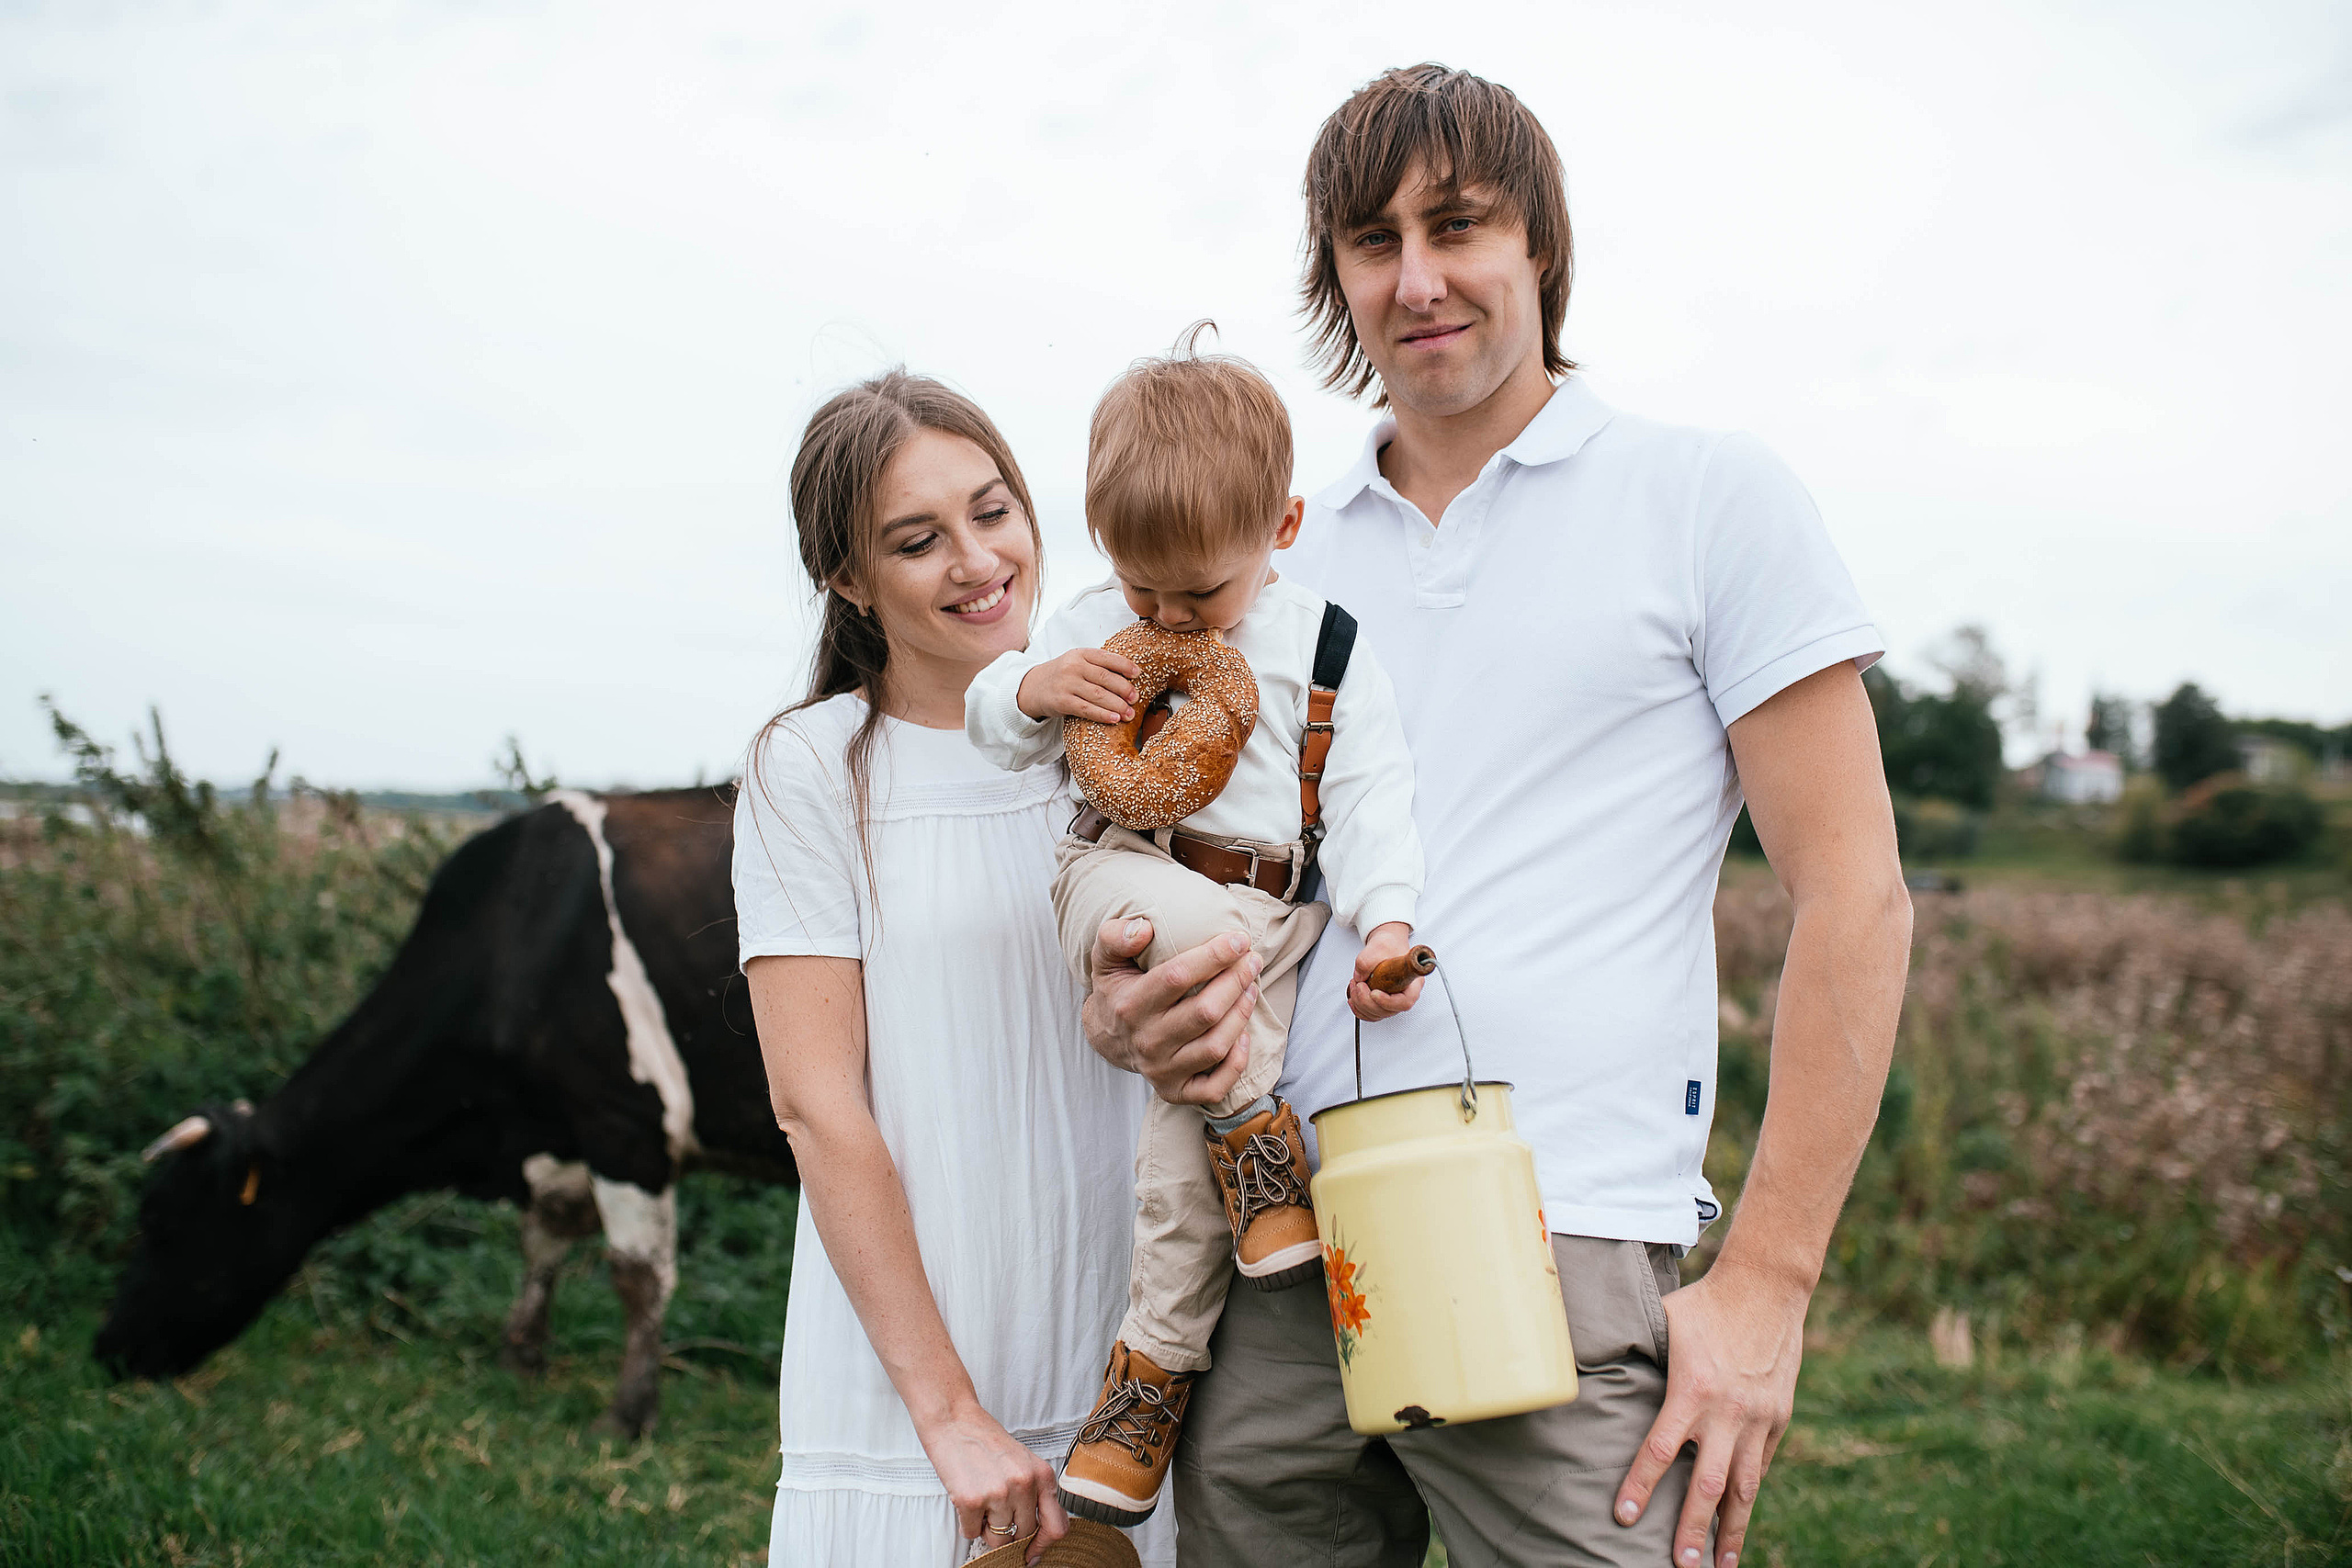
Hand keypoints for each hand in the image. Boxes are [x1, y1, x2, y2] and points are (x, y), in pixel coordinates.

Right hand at [916, 1400, 1067, 1562]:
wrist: (954, 1421)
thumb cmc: (986, 1442)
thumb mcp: (1023, 1463)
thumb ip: (1035, 1494)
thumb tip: (1038, 1535)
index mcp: (1042, 1475)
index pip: (1057, 1526)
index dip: (1044, 1545)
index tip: (1032, 1554)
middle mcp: (1024, 1485)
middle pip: (1023, 1535)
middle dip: (1008, 1531)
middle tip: (994, 1510)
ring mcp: (998, 1493)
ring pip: (998, 1540)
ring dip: (986, 1528)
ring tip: (981, 1503)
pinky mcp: (971, 1500)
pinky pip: (971, 1533)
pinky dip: (966, 1523)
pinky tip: (965, 1499)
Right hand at [1017, 648, 1141, 723]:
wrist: (1033, 687)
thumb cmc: (1062, 675)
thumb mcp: (1077, 662)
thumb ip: (1098, 665)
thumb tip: (1129, 677)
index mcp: (1080, 653)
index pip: (1107, 658)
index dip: (1125, 666)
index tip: (1138, 674)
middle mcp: (1073, 666)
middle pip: (1105, 678)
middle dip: (1124, 689)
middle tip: (1136, 698)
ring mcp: (1066, 684)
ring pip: (1098, 695)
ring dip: (1118, 706)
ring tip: (1129, 713)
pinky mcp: (1062, 702)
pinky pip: (1087, 709)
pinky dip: (1103, 715)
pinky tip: (1114, 719)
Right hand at [1080, 916, 1260, 1104]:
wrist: (1107, 1038)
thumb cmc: (1118, 990)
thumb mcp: (1106, 958)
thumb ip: (1116, 936)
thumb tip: (1145, 929)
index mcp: (1130, 1005)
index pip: (1177, 977)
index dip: (1213, 957)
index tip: (1239, 940)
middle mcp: (1146, 1041)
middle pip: (1205, 1012)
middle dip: (1236, 982)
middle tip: (1252, 961)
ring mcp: (1161, 1070)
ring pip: (1215, 1046)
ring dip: (1242, 1015)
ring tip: (1251, 989)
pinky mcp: (1174, 1090)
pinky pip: (1215, 1086)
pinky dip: (1236, 1062)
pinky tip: (1243, 1035)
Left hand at [1347, 922, 1423, 1021]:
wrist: (1385, 944)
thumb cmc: (1389, 944)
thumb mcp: (1377, 947)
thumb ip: (1367, 962)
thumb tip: (1360, 977)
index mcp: (1412, 981)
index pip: (1405, 1002)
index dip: (1388, 1002)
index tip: (1374, 993)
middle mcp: (1405, 994)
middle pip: (1388, 1011)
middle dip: (1367, 1001)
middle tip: (1359, 985)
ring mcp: (1394, 1000)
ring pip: (1377, 1014)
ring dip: (1360, 1004)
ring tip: (1355, 985)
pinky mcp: (1383, 1002)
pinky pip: (1372, 1014)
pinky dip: (1359, 1009)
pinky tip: (1354, 998)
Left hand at [1614, 1261, 1805, 1567]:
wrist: (1766, 1288)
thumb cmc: (1703, 1304)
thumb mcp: (1662, 1322)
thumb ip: (1633, 1350)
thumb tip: (1579, 1354)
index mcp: (1692, 1390)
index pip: (1660, 1450)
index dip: (1640, 1486)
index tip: (1624, 1518)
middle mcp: (1727, 1412)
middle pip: (1707, 1485)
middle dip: (1692, 1530)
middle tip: (1679, 1565)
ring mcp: (1757, 1420)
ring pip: (1743, 1488)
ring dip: (1731, 1531)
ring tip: (1720, 1566)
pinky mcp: (1778, 1420)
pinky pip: (1759, 1467)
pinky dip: (1748, 1496)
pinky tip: (1737, 1522)